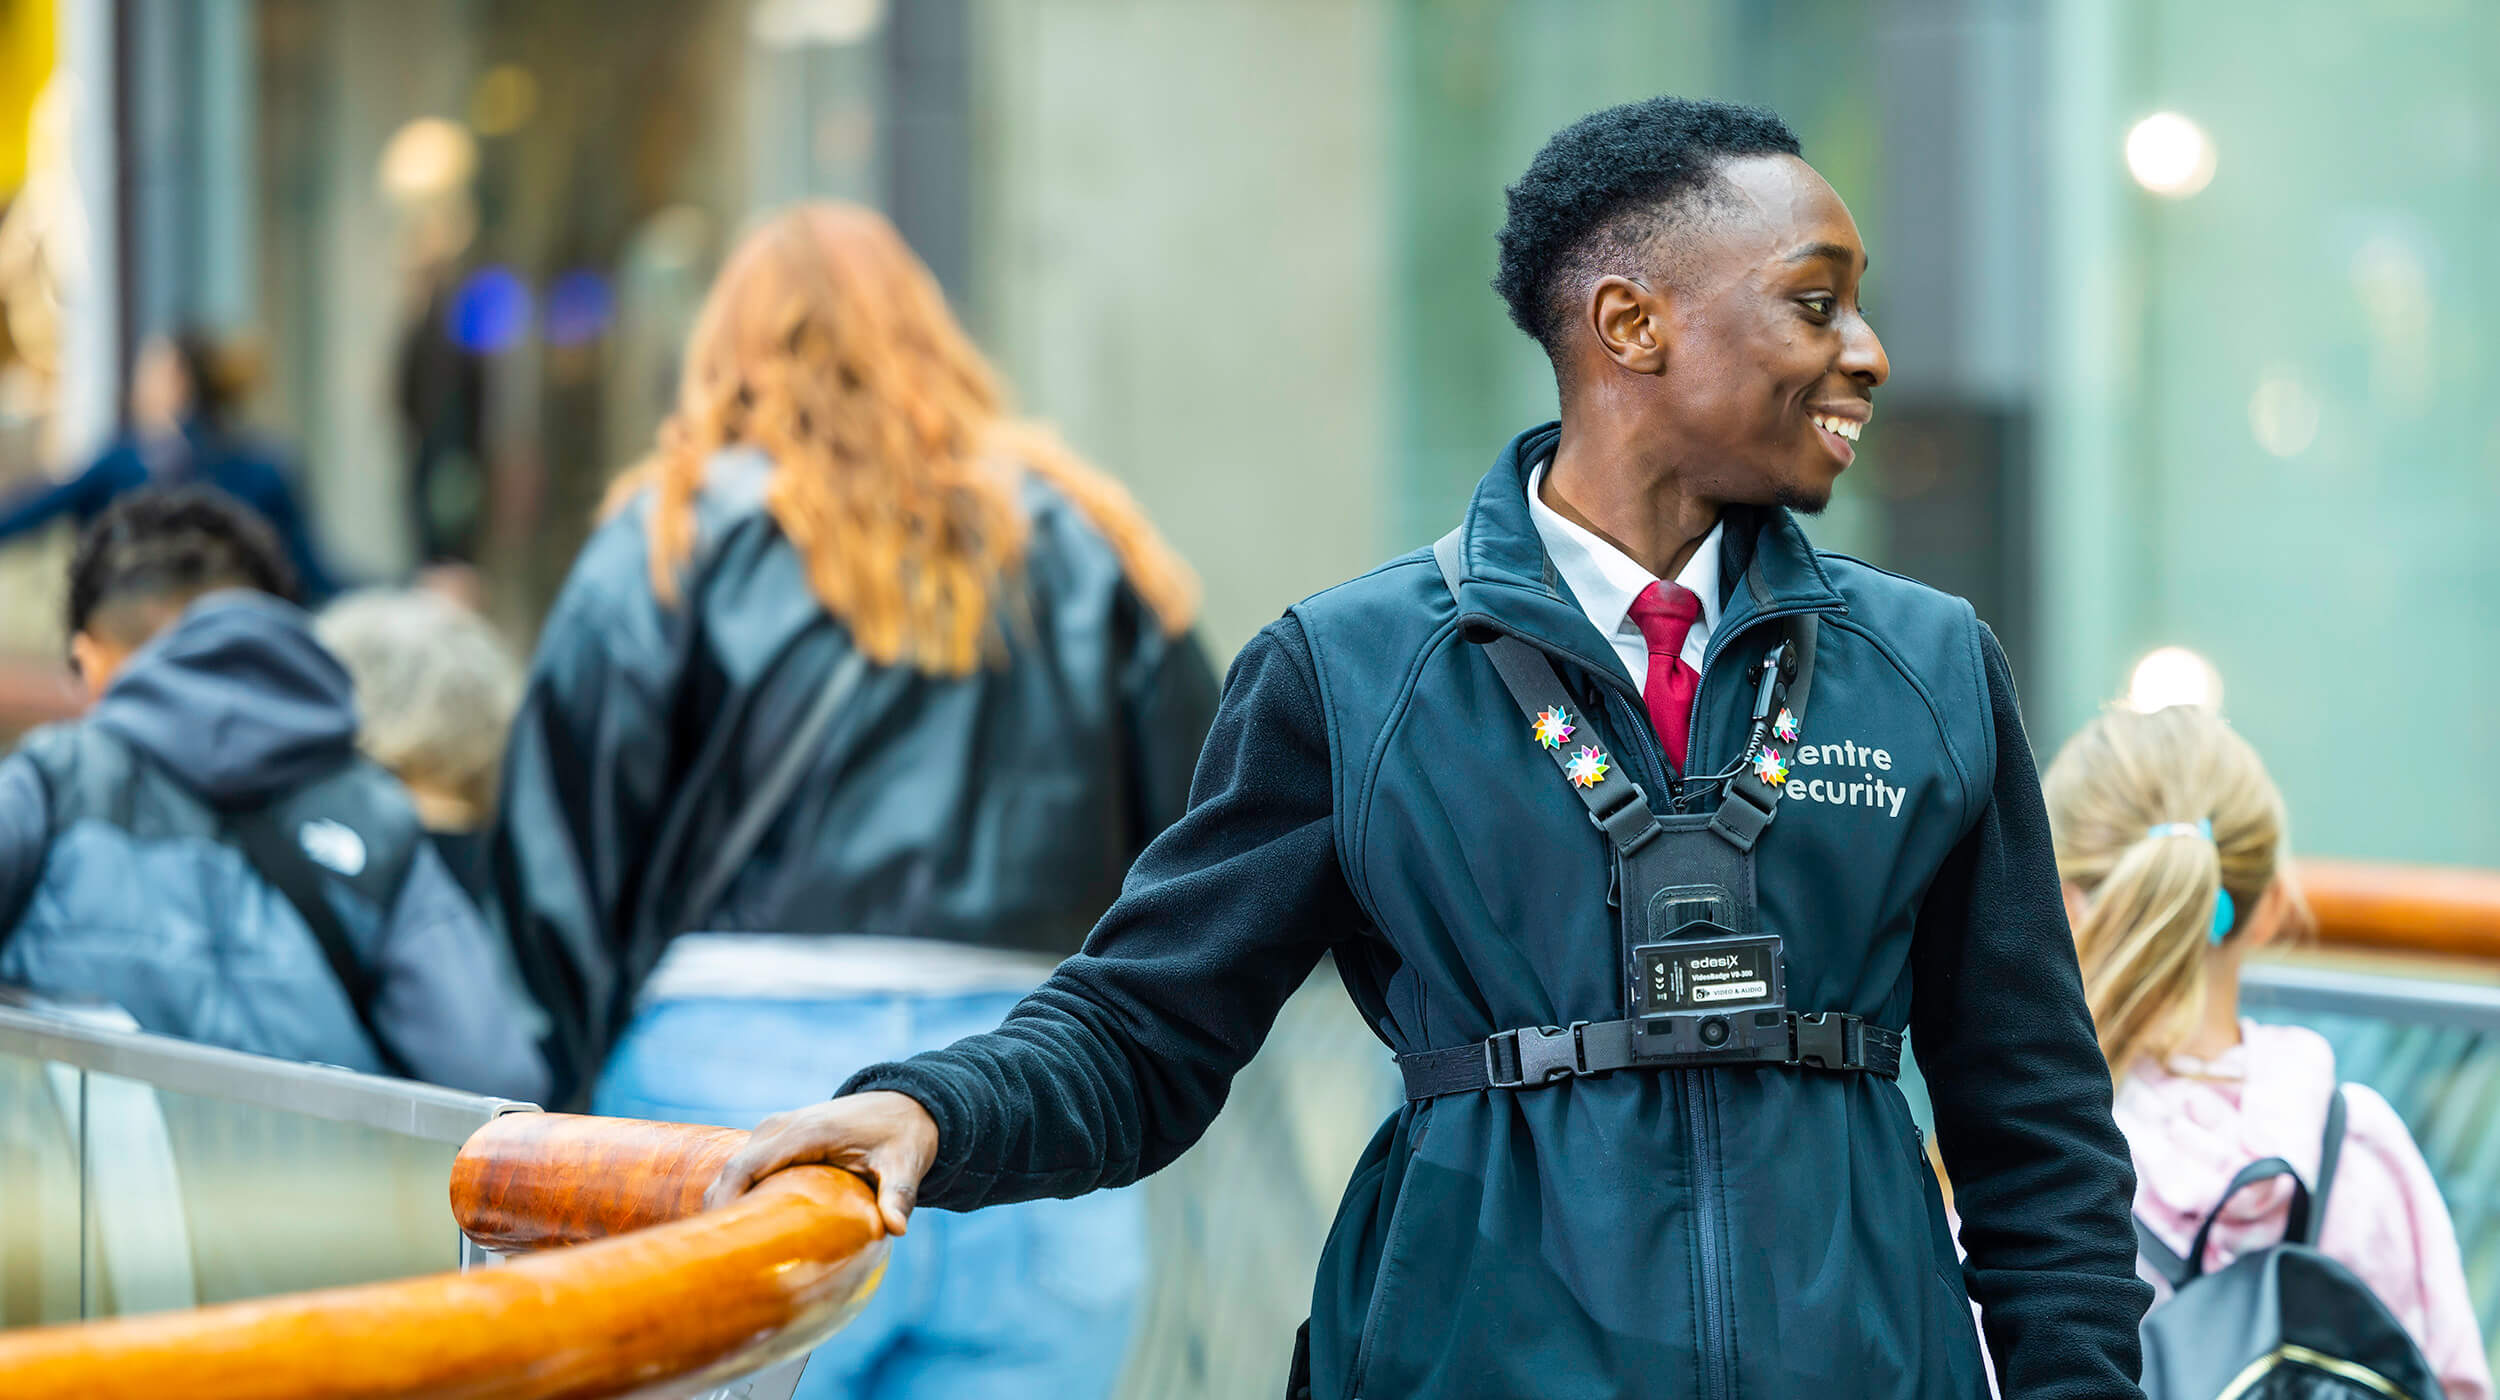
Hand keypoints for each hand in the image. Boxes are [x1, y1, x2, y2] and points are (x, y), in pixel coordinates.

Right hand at [704, 1091, 939, 1235]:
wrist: (904, 1104)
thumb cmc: (902, 1136)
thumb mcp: (905, 1164)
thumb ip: (899, 1195)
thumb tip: (897, 1228)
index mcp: (807, 1132)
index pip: (746, 1168)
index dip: (726, 1203)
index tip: (718, 1242)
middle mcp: (782, 1127)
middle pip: (731, 1171)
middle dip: (719, 1213)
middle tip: (716, 1262)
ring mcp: (776, 1130)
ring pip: (734, 1170)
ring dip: (726, 1206)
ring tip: (725, 1254)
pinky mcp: (777, 1139)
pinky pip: (745, 1167)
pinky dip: (737, 1195)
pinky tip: (740, 1232)